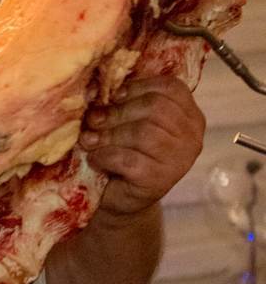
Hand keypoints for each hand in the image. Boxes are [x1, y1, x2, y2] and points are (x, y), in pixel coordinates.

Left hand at [81, 70, 204, 219]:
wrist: (121, 196)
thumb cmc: (126, 150)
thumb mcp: (130, 119)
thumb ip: (124, 100)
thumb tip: (94, 88)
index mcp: (189, 114)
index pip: (171, 87)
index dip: (137, 87)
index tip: (114, 96)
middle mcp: (192, 136)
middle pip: (156, 107)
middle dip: (118, 111)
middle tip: (93, 120)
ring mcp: (180, 160)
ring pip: (143, 133)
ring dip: (109, 135)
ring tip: (90, 140)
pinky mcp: (161, 180)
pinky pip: (129, 159)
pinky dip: (106, 155)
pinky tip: (96, 159)